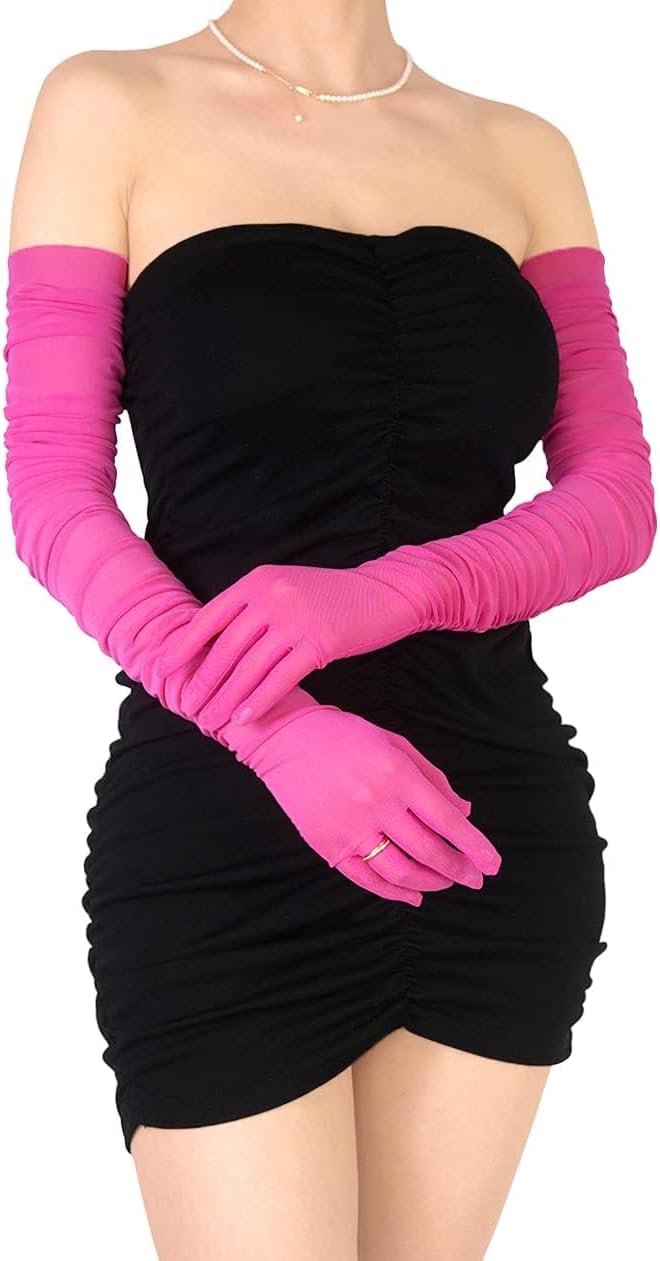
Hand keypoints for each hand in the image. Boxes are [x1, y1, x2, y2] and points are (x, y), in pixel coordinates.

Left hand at [153, 563, 427, 728]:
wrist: (382, 593)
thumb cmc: (330, 596)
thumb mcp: (285, 587)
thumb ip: (252, 607)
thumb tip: (211, 641)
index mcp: (258, 580)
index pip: (209, 617)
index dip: (183, 645)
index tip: (163, 668)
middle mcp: (272, 596)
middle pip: (226, 647)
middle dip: (204, 681)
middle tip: (188, 705)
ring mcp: (295, 619)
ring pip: (249, 667)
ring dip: (227, 698)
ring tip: (211, 720)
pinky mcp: (319, 642)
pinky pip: (281, 679)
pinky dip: (260, 701)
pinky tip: (246, 718)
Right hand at [222, 695, 501, 907]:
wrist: (286, 740)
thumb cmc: (347, 736)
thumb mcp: (396, 744)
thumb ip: (433, 778)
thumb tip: (465, 813)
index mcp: (398, 775)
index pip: (448, 821)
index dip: (475, 847)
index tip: (493, 865)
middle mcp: (377, 804)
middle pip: (429, 851)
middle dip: (459, 871)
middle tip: (475, 879)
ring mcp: (350, 829)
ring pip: (401, 871)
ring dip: (430, 883)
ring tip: (444, 883)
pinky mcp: (328, 846)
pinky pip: (367, 879)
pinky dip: (394, 893)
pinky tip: (412, 895)